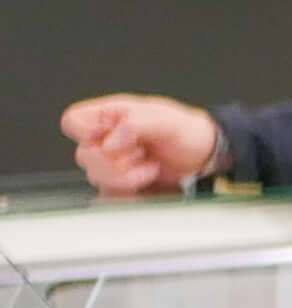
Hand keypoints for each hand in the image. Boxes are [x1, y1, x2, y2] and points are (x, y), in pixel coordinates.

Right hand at [60, 94, 219, 195]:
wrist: (204, 155)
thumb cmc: (185, 130)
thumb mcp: (165, 119)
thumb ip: (135, 125)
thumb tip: (110, 144)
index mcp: (109, 115)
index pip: (72, 120)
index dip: (83, 131)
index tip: (106, 136)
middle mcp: (105, 138)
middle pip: (84, 155)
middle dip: (116, 158)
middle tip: (142, 151)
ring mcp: (111, 162)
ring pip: (95, 176)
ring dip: (126, 174)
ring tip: (149, 163)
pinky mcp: (121, 182)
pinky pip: (110, 192)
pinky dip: (130, 188)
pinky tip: (148, 177)